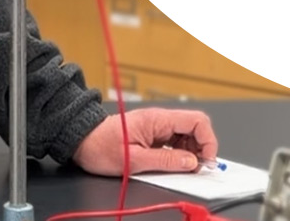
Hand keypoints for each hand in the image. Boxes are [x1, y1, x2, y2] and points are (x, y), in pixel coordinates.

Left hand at [70, 108, 219, 175]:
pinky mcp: (152, 136)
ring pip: (186, 137)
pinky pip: (174, 143)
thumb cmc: (100, 147)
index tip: (206, 161)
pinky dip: (180, 155)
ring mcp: (157, 128)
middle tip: (196, 168)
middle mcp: (160, 121)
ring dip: (191, 153)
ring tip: (184, 169)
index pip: (197, 121)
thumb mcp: (134, 159)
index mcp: (157, 120)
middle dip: (201, 149)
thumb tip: (192, 162)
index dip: (208, 141)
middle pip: (195, 129)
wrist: (81, 142)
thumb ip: (166, 161)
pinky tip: (174, 165)